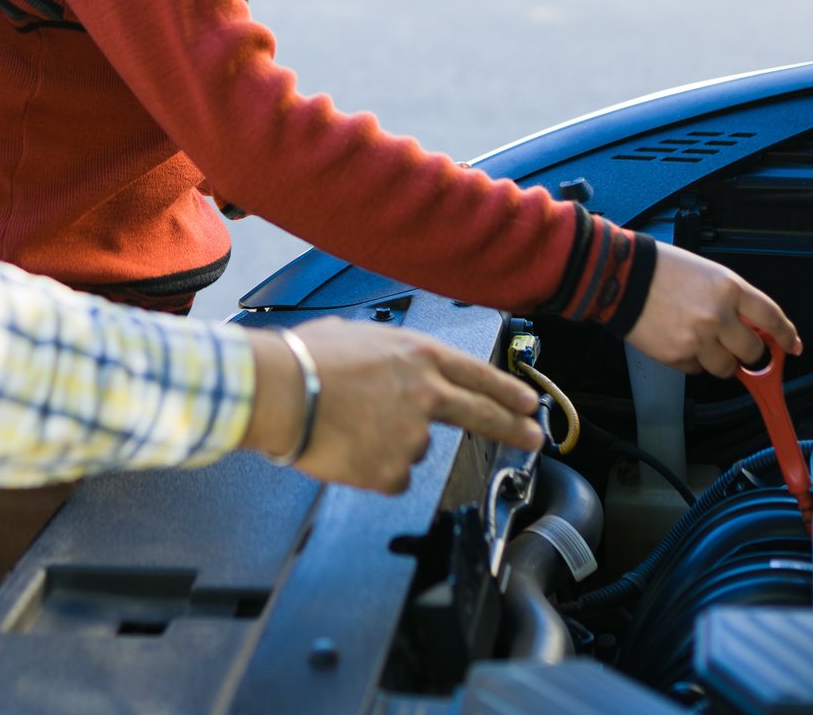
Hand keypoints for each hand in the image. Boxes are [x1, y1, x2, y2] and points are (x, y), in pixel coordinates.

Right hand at [239, 318, 541, 493]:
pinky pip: (390, 476)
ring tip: (352, 426)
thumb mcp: (358, 335)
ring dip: (391, 444)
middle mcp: (425, 394)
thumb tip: (386, 366)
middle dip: (514, 428)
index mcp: (418, 356)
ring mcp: (413, 436)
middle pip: (483, 415)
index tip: (526, 403)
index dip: (507, 391)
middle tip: (533, 437)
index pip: (478, 375)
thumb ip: (388, 354)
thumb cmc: (305, 359)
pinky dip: (372, 469)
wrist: (279, 391)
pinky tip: (349, 449)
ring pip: (415, 448)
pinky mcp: (393, 470)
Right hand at [624, 240, 802, 377]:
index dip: (786, 335)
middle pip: (753, 351)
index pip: (772, 318)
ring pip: (727, 368)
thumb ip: (734, 300)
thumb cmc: (663, 270)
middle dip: (749, 352)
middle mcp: (718, 316)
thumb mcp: (709, 274)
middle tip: (737, 345)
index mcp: (729, 289)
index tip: (792, 345)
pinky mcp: (677, 356)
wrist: (622, 278)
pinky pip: (697, 370)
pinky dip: (693, 361)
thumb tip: (755, 327)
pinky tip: (679, 340)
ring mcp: (698, 339)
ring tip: (702, 342)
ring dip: (721, 360)